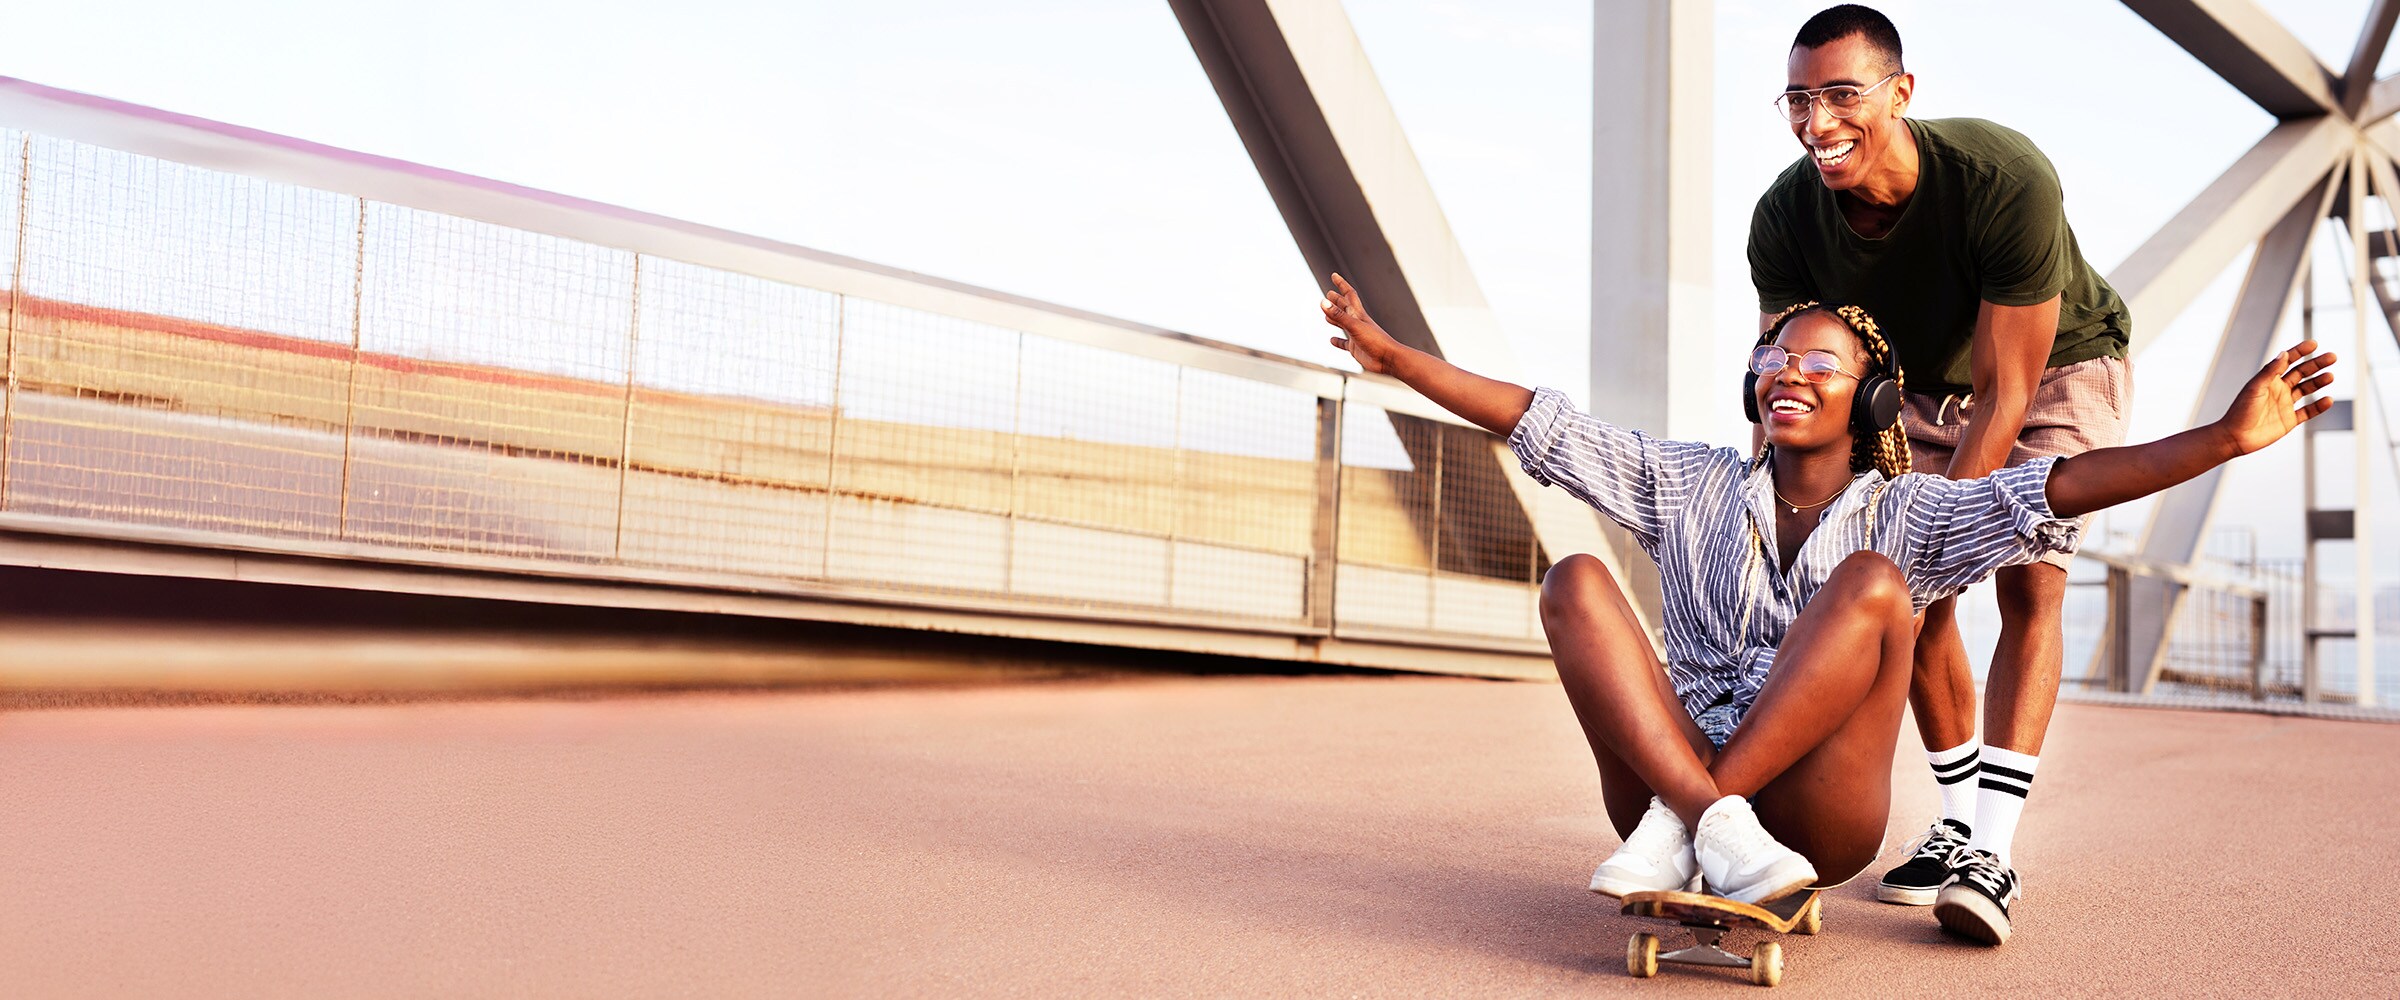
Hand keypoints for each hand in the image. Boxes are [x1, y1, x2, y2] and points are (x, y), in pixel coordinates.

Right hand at [1321, 273, 1404, 374]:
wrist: (1389, 359)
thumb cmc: (1376, 341)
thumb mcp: (1354, 326)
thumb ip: (1338, 315)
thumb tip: (1323, 302)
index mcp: (1359, 314)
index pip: (1349, 294)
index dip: (1341, 284)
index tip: (1334, 275)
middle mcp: (1357, 322)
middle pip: (1345, 308)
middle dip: (1337, 300)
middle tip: (1329, 294)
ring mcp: (1357, 335)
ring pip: (1343, 324)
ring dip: (1335, 318)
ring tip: (1326, 315)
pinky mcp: (1356, 348)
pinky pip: (1344, 343)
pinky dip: (1338, 341)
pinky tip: (1332, 340)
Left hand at [2217, 341, 2337, 454]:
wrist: (2235, 437)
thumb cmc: (2240, 411)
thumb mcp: (2255, 388)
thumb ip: (2270, 371)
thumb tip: (2284, 354)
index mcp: (2268, 380)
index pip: (2287, 361)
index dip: (2299, 351)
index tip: (2313, 344)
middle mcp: (2278, 390)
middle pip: (2301, 373)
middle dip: (2316, 364)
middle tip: (2332, 357)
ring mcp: (2284, 404)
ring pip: (2306, 390)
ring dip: (2318, 382)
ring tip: (2330, 376)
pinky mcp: (2289, 420)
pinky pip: (2308, 411)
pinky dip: (2318, 406)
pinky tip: (2328, 400)